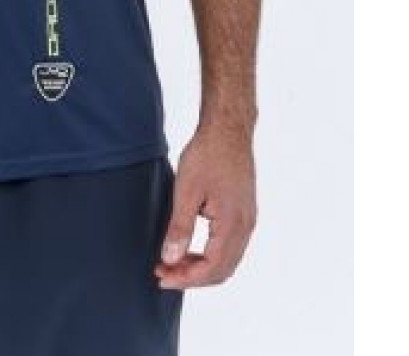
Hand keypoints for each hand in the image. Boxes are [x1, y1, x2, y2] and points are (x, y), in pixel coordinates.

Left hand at [153, 122, 257, 288]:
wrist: (228, 129)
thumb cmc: (208, 154)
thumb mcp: (187, 190)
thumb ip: (180, 227)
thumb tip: (171, 258)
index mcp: (233, 224)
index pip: (211, 268)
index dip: (186, 278)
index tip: (161, 276)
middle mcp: (245, 226)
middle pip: (222, 269)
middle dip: (192, 276)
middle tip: (164, 271)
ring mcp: (247, 219)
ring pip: (228, 259)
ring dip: (201, 266)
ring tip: (174, 261)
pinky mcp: (244, 211)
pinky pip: (231, 246)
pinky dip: (211, 254)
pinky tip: (191, 247)